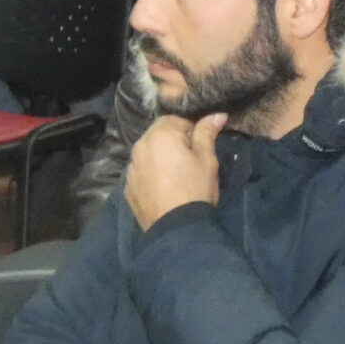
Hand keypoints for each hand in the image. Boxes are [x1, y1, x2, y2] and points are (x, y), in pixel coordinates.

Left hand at [124, 112, 226, 228]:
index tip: (201, 145)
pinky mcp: (128, 187)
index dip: (191, 129)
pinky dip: (151, 173)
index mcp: (160, 135)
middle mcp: (140, 147)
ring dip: (160, 156)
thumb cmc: (195, 189)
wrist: (176, 229)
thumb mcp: (207, 160)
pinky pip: (141, 171)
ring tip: (176, 174)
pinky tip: (164, 187)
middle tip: (190, 159)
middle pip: (158, 134)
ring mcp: (131, 168)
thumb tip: (216, 115)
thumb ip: (207, 133)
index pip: (176, 119)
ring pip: (147, 152)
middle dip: (173, 140)